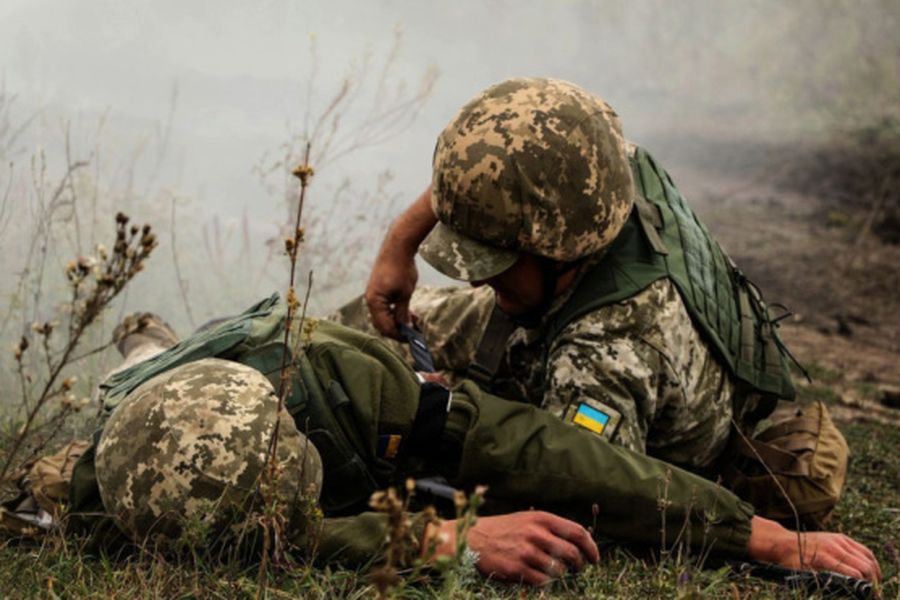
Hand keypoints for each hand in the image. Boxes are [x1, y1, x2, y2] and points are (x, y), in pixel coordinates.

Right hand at [365, 187, 436, 338]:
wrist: (397, 248)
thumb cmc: (401, 269)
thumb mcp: (405, 294)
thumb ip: (403, 313)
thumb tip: (405, 328)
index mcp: (375, 302)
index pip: (385, 327)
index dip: (399, 335)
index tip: (413, 338)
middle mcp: (371, 300)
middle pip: (382, 324)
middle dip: (398, 329)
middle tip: (414, 332)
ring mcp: (374, 295)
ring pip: (384, 316)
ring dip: (398, 321)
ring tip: (414, 321)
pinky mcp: (379, 291)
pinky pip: (385, 308)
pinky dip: (395, 312)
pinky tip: (408, 312)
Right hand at [428, 511, 599, 584]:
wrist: (472, 538)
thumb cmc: (503, 530)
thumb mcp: (527, 519)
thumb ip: (550, 528)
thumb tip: (579, 543)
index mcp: (541, 518)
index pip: (578, 532)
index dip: (591, 547)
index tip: (594, 558)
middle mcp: (536, 533)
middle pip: (573, 553)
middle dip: (580, 565)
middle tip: (578, 569)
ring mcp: (527, 552)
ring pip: (559, 570)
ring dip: (561, 575)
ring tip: (554, 572)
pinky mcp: (517, 569)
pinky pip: (543, 582)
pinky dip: (545, 583)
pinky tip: (537, 577)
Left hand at [748, 516, 880, 581]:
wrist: (784, 543)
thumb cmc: (792, 562)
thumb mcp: (804, 576)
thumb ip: (823, 582)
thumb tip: (842, 589)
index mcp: (824, 558)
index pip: (853, 574)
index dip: (863, 587)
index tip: (868, 596)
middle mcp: (833, 547)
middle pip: (864, 566)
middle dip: (873, 581)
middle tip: (874, 594)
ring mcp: (838, 540)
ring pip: (867, 557)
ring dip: (875, 571)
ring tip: (875, 584)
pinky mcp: (841, 537)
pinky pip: (862, 549)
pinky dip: (871, 560)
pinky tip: (872, 570)